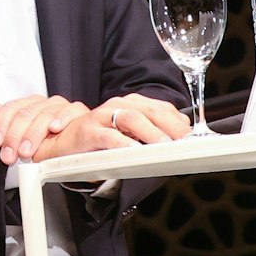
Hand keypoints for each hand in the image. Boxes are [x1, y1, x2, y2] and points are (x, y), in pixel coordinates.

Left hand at [0, 95, 88, 165]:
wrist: (80, 143)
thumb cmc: (52, 139)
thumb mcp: (27, 134)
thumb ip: (9, 121)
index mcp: (30, 104)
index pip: (11, 109)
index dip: (1, 125)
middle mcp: (44, 102)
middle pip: (25, 114)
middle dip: (15, 136)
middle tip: (10, 154)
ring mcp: (61, 105)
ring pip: (44, 114)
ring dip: (34, 133)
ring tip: (27, 150)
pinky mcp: (78, 110)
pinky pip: (70, 111)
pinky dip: (61, 118)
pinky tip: (54, 128)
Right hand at [29, 95, 192, 161]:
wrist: (63, 143)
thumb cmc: (99, 138)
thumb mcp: (129, 132)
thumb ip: (153, 128)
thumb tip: (183, 127)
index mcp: (129, 104)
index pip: (160, 108)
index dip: (178, 121)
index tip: (192, 138)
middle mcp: (116, 106)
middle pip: (148, 110)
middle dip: (170, 126)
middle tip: (184, 142)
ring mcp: (101, 116)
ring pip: (130, 118)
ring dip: (151, 132)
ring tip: (164, 146)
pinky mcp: (88, 130)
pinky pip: (109, 136)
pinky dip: (124, 143)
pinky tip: (136, 151)